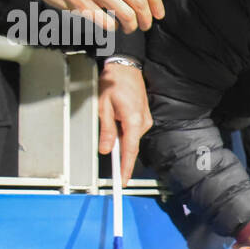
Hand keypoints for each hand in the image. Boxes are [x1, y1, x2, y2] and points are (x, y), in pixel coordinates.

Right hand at [0, 0, 164, 34]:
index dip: (157, 5)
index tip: (158, 15)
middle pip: (140, 3)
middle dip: (147, 20)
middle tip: (145, 25)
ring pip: (127, 15)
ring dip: (132, 26)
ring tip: (129, 27)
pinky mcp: (81, 3)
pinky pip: (108, 23)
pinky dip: (113, 27)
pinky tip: (111, 24)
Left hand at [98, 62, 151, 179]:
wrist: (125, 68)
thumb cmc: (114, 83)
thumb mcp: (103, 107)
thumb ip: (106, 130)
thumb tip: (107, 148)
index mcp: (133, 121)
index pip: (130, 150)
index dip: (126, 167)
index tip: (122, 180)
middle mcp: (144, 122)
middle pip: (131, 145)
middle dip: (120, 152)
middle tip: (109, 154)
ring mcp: (146, 119)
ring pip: (131, 137)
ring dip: (120, 137)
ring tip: (109, 120)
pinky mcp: (144, 116)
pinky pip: (134, 130)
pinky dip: (125, 131)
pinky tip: (116, 120)